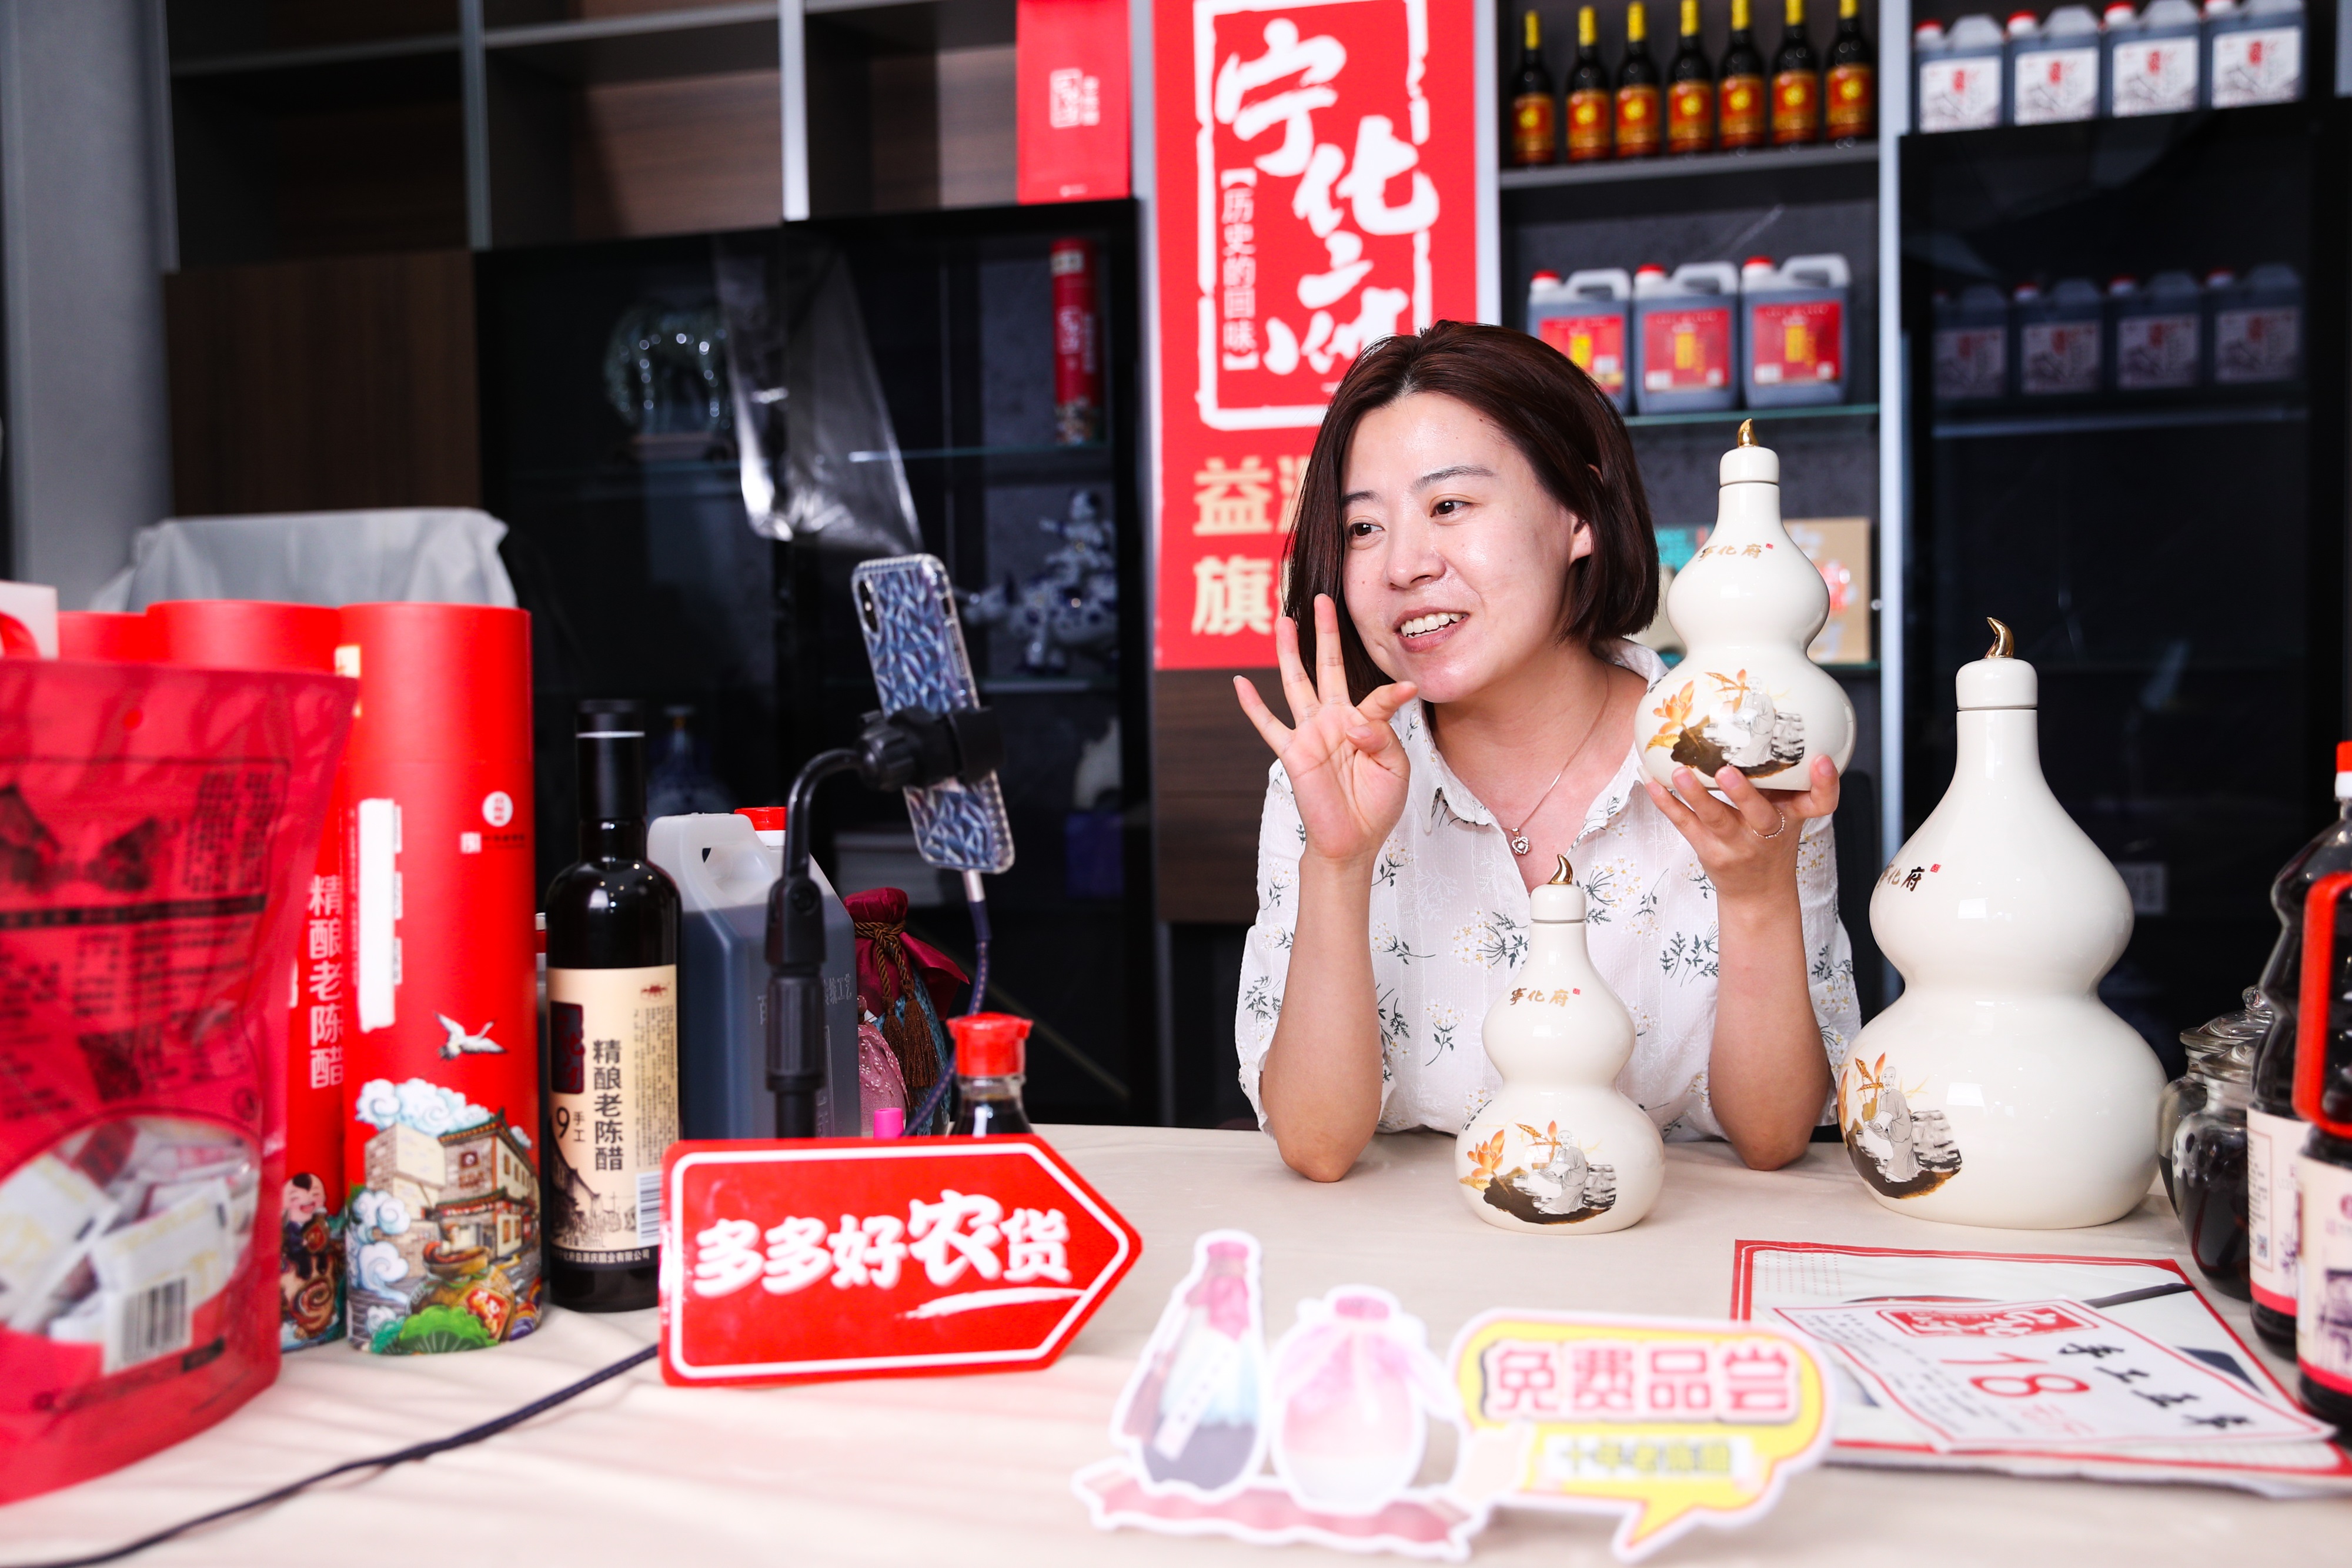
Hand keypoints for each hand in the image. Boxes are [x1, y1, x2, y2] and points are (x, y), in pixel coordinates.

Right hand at [1234, 595, 1418, 869]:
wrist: (1353, 842)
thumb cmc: (1377, 805)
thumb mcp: (1394, 767)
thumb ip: (1380, 735)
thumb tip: (1351, 721)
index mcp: (1363, 722)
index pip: (1376, 696)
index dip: (1392, 691)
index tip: (1410, 687)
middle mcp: (1334, 720)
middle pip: (1328, 667)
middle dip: (1326, 634)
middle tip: (1324, 601)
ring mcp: (1311, 734)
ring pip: (1296, 684)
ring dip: (1290, 653)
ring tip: (1284, 622)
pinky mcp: (1293, 753)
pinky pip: (1268, 725)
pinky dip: (1253, 705)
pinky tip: (1240, 683)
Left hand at [1645, 756, 1839, 905]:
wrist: (1758, 892)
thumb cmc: (1770, 843)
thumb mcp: (1788, 815)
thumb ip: (1783, 782)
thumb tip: (1764, 729)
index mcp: (1791, 817)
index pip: (1821, 803)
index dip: (1826, 784)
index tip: (1822, 761)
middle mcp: (1765, 831)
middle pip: (1758, 813)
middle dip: (1742, 793)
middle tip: (1728, 771)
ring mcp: (1735, 843)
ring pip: (1715, 818)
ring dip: (1695, 794)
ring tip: (1679, 772)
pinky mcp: (1708, 850)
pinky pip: (1684, 824)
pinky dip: (1666, 802)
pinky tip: (1651, 781)